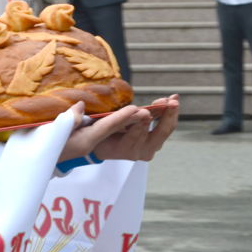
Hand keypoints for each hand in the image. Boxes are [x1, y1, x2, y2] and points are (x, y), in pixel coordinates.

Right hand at [57, 96, 177, 163]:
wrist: (100, 148)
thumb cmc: (96, 135)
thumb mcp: (91, 125)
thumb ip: (88, 118)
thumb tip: (79, 105)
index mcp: (123, 149)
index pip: (132, 134)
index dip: (138, 122)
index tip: (143, 110)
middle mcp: (138, 152)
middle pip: (157, 134)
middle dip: (164, 116)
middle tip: (167, 102)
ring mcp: (147, 149)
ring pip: (164, 130)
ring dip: (168, 113)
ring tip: (172, 99)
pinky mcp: (153, 144)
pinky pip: (164, 128)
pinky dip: (168, 115)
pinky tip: (172, 102)